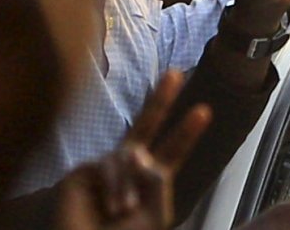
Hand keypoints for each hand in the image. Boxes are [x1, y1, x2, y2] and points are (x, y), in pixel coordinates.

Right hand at [53, 69, 211, 229]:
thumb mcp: (155, 214)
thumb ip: (158, 183)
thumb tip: (142, 154)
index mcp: (150, 180)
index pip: (172, 150)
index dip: (186, 132)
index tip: (204, 110)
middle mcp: (129, 168)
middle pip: (146, 125)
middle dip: (161, 100)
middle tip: (175, 73)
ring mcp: (107, 167)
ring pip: (131, 154)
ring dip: (131, 183)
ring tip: (124, 209)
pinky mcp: (85, 170)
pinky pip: (110, 165)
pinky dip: (117, 185)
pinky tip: (114, 206)